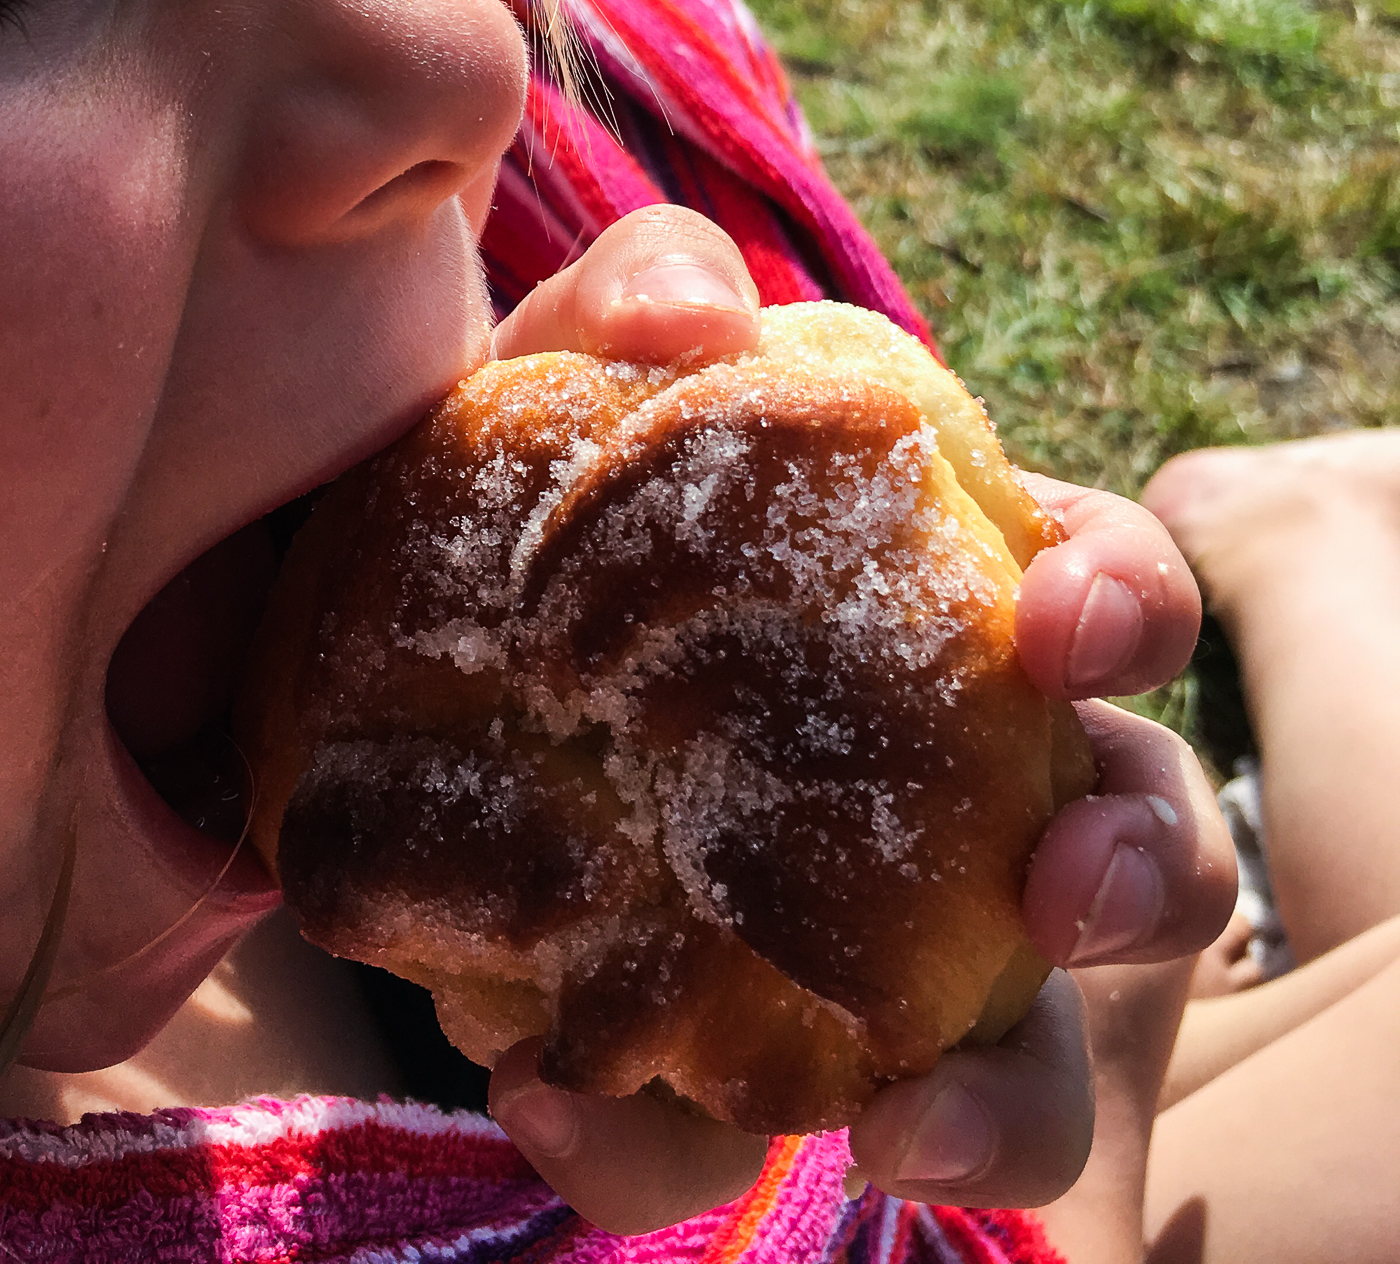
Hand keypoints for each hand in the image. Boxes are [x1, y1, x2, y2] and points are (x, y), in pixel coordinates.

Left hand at [485, 209, 1235, 1229]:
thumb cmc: (479, 496)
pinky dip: (654, 1147)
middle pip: (1118, 830)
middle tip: (1063, 886)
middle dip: (1139, 864)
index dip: (1125, 603)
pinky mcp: (678, 1053)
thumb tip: (703, 314)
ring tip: (906, 1122)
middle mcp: (916, 778)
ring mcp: (817, 935)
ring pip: (1006, 1053)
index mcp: (920, 597)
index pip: (1093, 594)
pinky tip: (550, 1101)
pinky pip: (710, 1146)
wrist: (299, 645)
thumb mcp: (537, 369)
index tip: (1066, 623)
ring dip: (1001, 1101)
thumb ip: (629, 292)